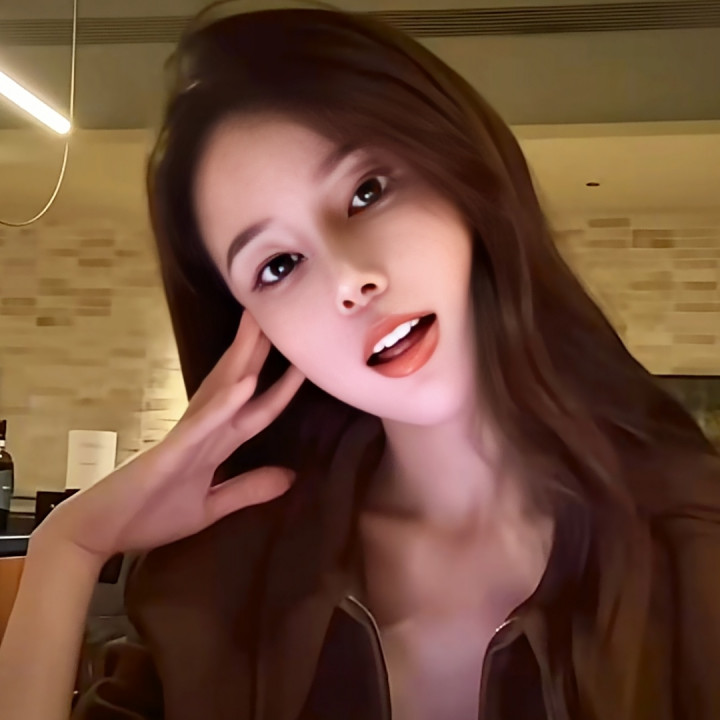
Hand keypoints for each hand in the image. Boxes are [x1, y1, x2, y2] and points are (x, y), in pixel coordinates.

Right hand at [33, 312, 304, 562]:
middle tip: (278, 312)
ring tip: (263, 325)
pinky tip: (246, 382)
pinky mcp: (170, 450)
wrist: (99, 534)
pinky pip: (202, 423)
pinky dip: (225, 403)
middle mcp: (203, 431)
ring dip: (244, 358)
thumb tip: (290, 477)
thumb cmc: (148, 516)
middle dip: (259, 351)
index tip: (305, 362)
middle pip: (237, 383)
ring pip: (221, 390)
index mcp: (214, 444)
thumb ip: (246, 489)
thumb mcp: (210, 506)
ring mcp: (187, 437)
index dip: (283, 388)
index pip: (256, 410)